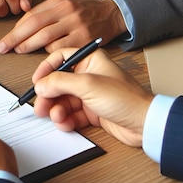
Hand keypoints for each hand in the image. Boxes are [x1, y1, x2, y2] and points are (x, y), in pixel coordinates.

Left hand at [0, 0, 126, 53]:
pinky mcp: (85, 40)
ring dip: (30, 46)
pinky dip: (50, 53)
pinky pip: (62, 49)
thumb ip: (42, 14)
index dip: (16, 29)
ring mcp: (77, 25)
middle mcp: (67, 11)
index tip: (5, 39)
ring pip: (47, 38)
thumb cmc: (80, 13)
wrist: (109, 15)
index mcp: (58, 2)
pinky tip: (43, 56)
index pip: (31, 15)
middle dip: (17, 38)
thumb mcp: (61, 5)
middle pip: (36, 26)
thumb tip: (19, 28)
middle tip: (4, 47)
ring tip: (19, 51)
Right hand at [32, 48, 153, 146]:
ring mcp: (90, 94)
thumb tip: (41, 85)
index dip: (47, 68)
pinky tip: (64, 123)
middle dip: (49, 95)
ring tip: (56, 117)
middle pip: (59, 82)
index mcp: (90, 60)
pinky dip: (65, 119)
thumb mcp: (88, 85)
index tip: (37, 81)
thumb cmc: (125, 98)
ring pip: (64, 99)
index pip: (60, 58)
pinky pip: (71, 114)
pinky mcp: (92, 112)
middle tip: (40, 106)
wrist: (145, 124)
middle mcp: (88, 75)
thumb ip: (60, 83)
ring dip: (56, 109)